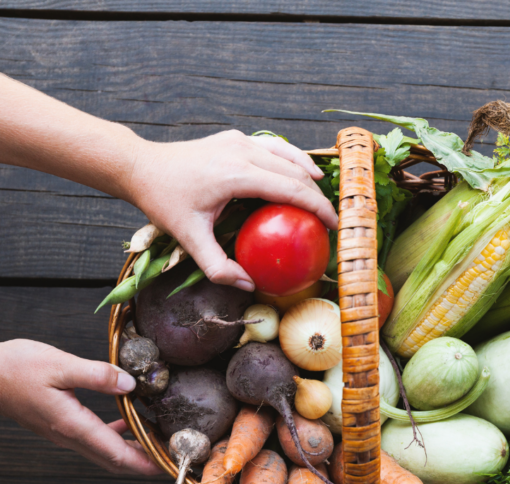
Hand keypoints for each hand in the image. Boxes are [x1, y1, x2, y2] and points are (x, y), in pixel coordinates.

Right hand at [0, 339, 162, 475]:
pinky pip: (96, 438)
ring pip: (106, 451)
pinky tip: (130, 420)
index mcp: (73, 425)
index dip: (147, 461)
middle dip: (146, 462)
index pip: (117, 454)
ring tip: (160, 441)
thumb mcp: (60, 365)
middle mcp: (70, 436)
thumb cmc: (15, 369)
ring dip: (134, 450)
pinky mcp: (61, 425)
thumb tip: (130, 384)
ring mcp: (64, 433)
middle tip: (174, 457)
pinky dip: (118, 436)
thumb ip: (98, 375)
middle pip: (115, 460)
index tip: (170, 465)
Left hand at [127, 131, 337, 289]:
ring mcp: (240, 141)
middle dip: (318, 196)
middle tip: (329, 221)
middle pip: (296, 173)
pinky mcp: (236, 138)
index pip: (291, 189)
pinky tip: (305, 172)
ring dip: (309, 178)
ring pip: (289, 156)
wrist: (141, 167)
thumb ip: (218, 266)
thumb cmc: (164, 201)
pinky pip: (275, 148)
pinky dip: (294, 160)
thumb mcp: (188, 238)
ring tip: (322, 199)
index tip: (333, 226)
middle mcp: (243, 152)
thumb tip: (248, 284)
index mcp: (237, 174)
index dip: (318, 207)